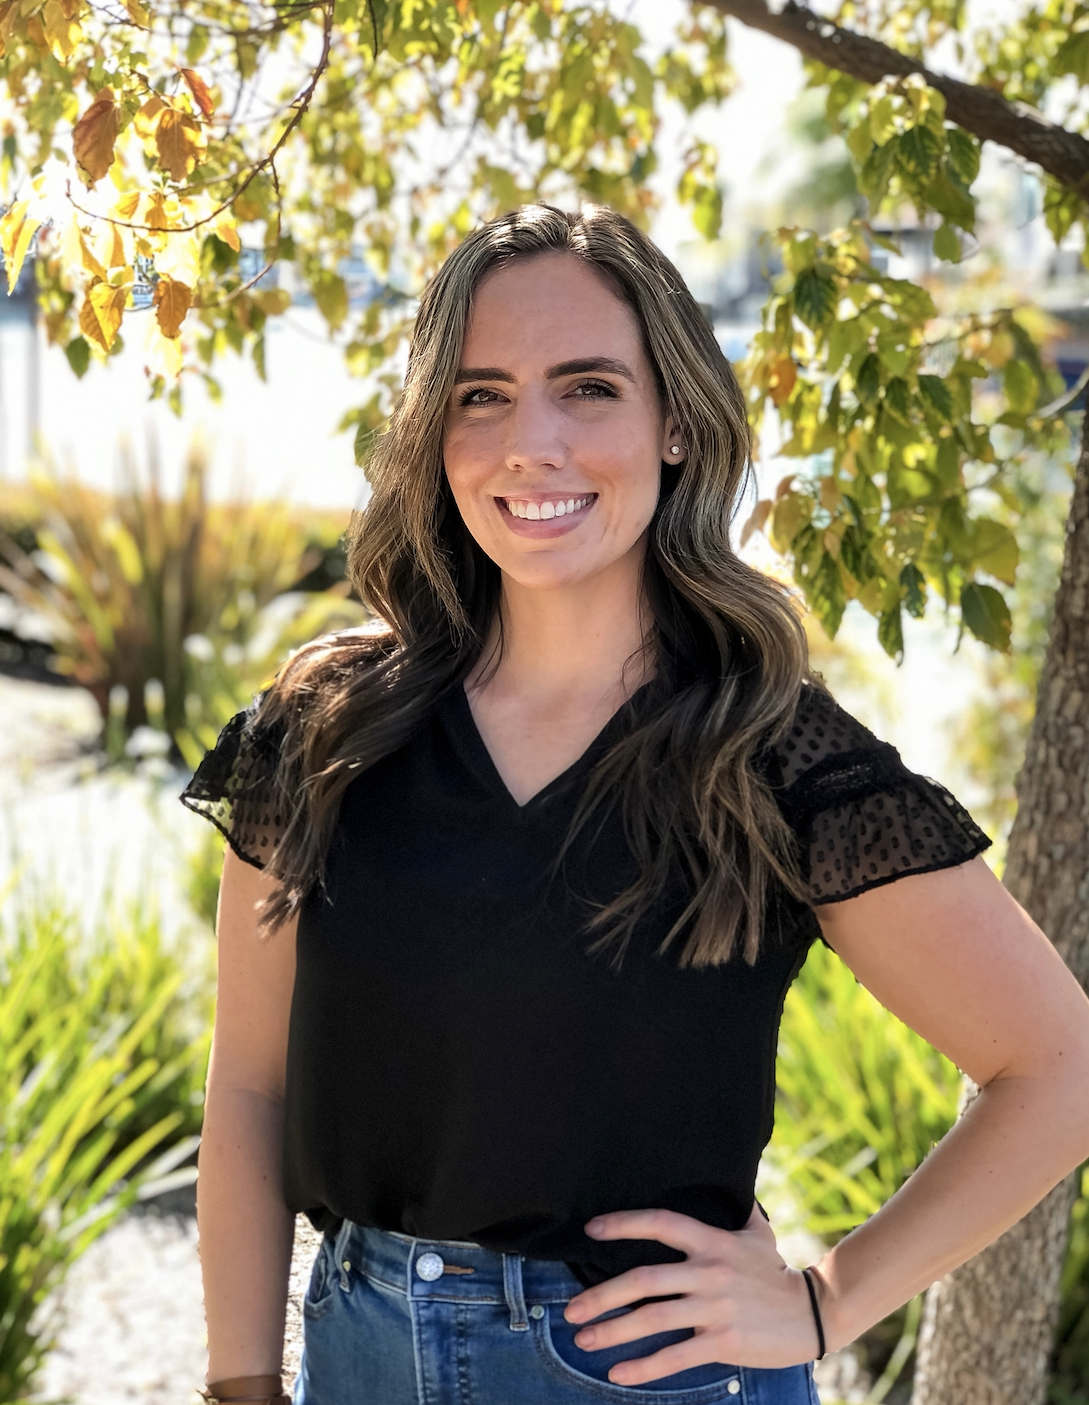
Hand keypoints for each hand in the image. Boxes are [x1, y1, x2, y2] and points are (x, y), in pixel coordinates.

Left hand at [562, 1204, 823, 1382]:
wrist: (812, 1313)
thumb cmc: (775, 1272)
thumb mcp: (757, 1233)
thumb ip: (736, 1208)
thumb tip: (729, 1180)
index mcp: (712, 1242)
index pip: (660, 1223)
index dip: (624, 1224)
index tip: (591, 1230)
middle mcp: (709, 1272)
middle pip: (644, 1280)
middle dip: (602, 1295)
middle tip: (571, 1309)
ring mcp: (715, 1309)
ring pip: (652, 1320)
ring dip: (612, 1331)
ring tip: (583, 1339)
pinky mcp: (723, 1342)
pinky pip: (675, 1356)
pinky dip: (644, 1367)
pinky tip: (617, 1373)